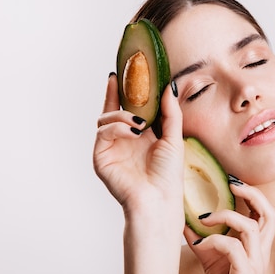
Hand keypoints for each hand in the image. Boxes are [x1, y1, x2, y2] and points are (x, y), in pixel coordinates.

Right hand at [93, 73, 183, 216]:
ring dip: (121, 115)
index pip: (130, 108)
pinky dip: (116, 127)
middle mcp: (124, 140)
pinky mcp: (101, 157)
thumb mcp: (173, 137)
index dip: (126, 91)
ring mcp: (111, 148)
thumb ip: (170, 112)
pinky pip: (102, 133)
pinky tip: (132, 132)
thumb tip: (168, 86)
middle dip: (116, 94)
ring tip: (138, 122)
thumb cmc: (168, 175)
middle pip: (113, 109)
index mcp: (141, 136)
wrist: (158, 199)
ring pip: (105, 119)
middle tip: (121, 79)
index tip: (126, 73)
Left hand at [183, 181, 274, 273]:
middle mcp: (261, 252)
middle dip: (251, 193)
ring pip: (249, 226)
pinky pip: (232, 248)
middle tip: (230, 184)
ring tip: (205, 219)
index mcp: (257, 247)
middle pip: (269, 213)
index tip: (232, 183)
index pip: (265, 212)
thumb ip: (205, 241)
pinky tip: (200, 246)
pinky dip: (214, 241)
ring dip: (225, 217)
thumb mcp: (213, 262)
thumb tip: (184, 221)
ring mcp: (255, 263)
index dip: (253, 193)